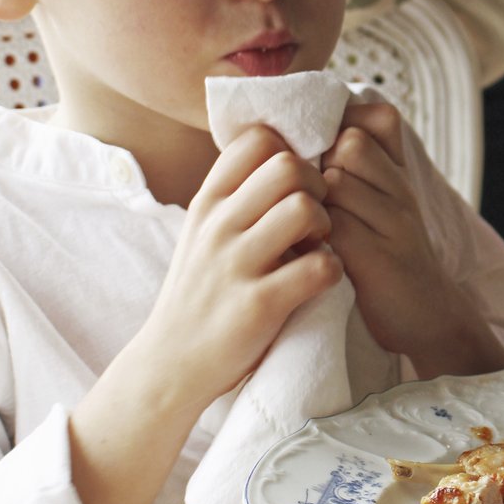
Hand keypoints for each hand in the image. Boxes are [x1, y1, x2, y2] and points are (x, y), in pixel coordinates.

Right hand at [132, 123, 342, 416]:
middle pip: (288, 166)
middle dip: (316, 186)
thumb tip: (281, 154)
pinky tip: (320, 279)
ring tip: (317, 247)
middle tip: (316, 217)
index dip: (289, 152)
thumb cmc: (200, 292)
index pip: (256, 139)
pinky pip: (319, 266)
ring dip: (326, 226)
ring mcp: (236, 264)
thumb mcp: (202, 232)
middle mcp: (218, 225)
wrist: (171, 364)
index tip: (295, 184)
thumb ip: (234, 195)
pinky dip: (332, 269)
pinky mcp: (259, 304)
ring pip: (304, 208)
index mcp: (208, 202)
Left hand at [322, 102, 503, 376]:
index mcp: (399, 173)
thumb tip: (297, 140)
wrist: (430, 318)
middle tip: (304, 198)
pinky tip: (304, 251)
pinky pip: (334, 227)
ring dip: (310, 200)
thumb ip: (355, 170)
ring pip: (337, 181)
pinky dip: (310, 235)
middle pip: (347, 144)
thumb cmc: (388, 256)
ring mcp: (395, 223)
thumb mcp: (381, 203)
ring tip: (301, 226)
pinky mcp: (380, 259)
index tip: (314, 165)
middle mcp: (401, 190)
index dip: (331, 135)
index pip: (367, 121)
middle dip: (317, 165)